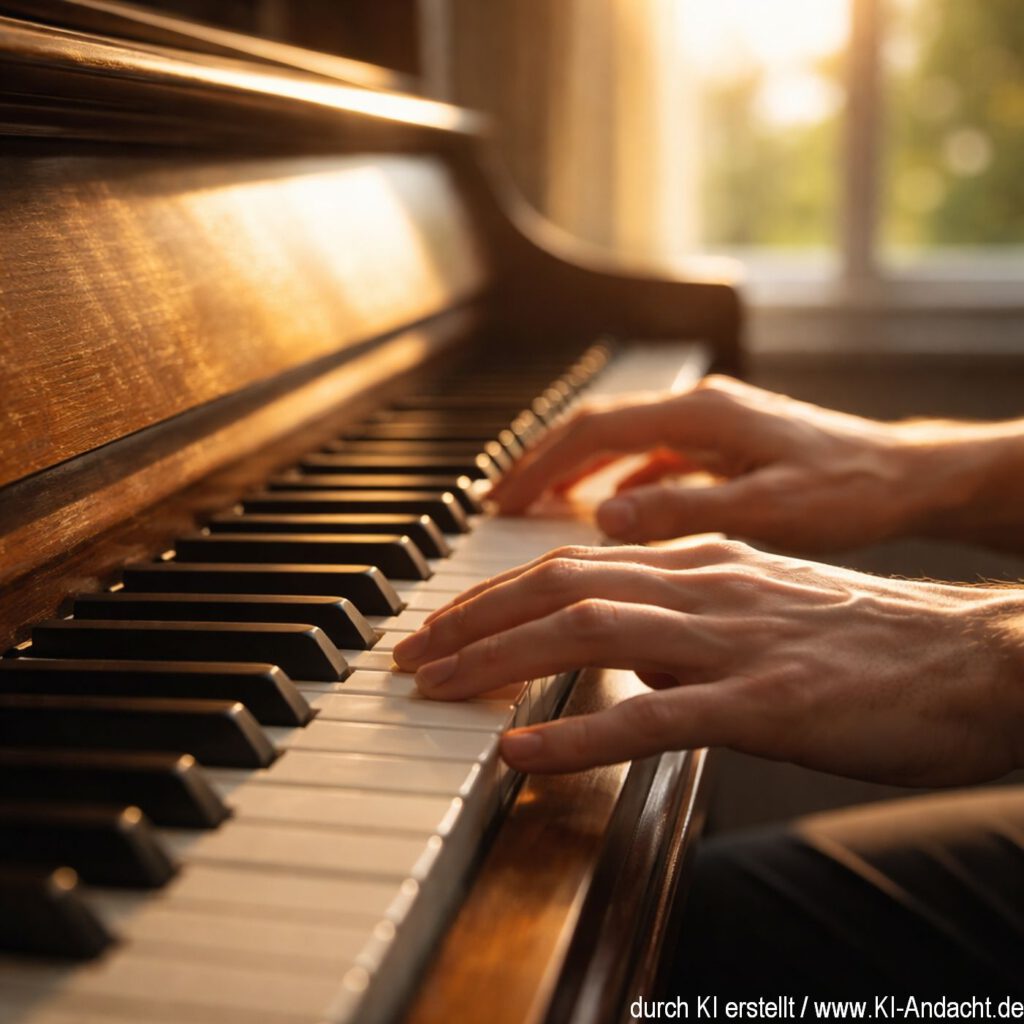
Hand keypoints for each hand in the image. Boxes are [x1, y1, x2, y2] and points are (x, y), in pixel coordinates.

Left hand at [393, 540, 1023, 783]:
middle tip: (410, 655)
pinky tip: (521, 753)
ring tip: (434, 689)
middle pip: (559, 587)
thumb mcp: (763, 609)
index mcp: (703, 563)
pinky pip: (655, 717)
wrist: (977, 656)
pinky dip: (579, 733)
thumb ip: (690, 620)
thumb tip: (628, 654)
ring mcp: (734, 642)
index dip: (495, 595)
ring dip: (498, 661)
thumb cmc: (872, 640)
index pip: (572, 566)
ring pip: (590, 632)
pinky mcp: (769, 705)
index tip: (442, 626)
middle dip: (471, 620)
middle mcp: (706, 586)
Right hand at [490, 375, 1004, 552]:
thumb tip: (604, 518)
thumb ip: (683, 511)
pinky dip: (615, 482)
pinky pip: (649, 457)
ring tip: (535, 505)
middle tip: (500, 501)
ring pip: (621, 441)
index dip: (539, 465)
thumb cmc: (850, 492)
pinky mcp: (722, 446)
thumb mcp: (767, 510)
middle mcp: (698, 409)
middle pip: (596, 428)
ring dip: (574, 471)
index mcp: (700, 415)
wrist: (908, 478)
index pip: (594, 431)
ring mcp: (709, 426)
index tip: (501, 498)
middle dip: (543, 463)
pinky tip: (608, 512)